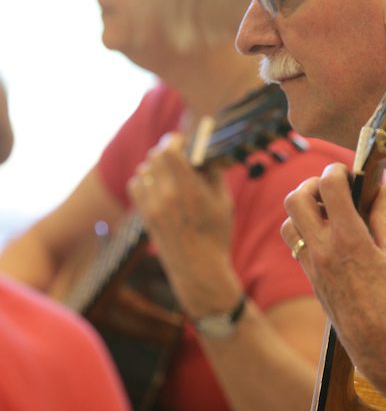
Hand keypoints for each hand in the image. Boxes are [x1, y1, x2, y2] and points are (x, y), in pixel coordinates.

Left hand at [127, 134, 241, 314]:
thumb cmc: (216, 235)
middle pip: (155, 156)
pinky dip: (145, 181)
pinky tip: (158, 188)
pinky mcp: (145, 215)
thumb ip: (213, 173)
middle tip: (179, 158)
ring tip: (170, 176)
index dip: (175, 141)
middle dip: (167, 152)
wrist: (198, 269)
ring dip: (156, 167)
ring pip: (144, 169)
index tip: (184, 143)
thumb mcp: (224, 202)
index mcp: (190, 190)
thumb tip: (205, 151)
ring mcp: (153, 206)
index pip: (169, 150)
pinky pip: (136, 184)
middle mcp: (167, 196)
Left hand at [281, 163, 385, 393]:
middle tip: (333, 188)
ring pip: (288, 223)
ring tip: (328, 211)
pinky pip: (296, 245)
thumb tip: (379, 191)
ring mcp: (312, 266)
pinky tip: (330, 235)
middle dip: (311, 184)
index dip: (339, 170)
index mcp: (348, 239)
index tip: (350, 171)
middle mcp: (323, 250)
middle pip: (295, 199)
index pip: (330, 186)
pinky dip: (306, 231)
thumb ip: (384, 218)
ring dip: (303, 209)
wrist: (382, 346)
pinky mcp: (310, 279)